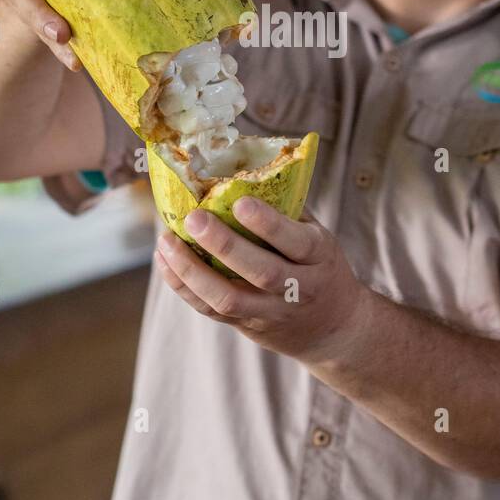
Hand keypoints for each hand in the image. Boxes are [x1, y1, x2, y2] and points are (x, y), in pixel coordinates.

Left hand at [152, 199, 370, 367]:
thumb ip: (286, 210)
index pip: (296, 241)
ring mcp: (271, 312)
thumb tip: (240, 171)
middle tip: (193, 218)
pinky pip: (211, 310)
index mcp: (319, 257)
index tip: (239, 202)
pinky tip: (165, 262)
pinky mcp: (248, 326)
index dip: (267, 224)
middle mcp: (298, 288)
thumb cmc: (320, 267)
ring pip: (229, 298)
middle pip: (260, 271)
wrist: (334, 328)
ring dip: (192, 270)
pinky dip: (184, 287)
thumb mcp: (318, 236)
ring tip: (167, 241)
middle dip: (223, 244)